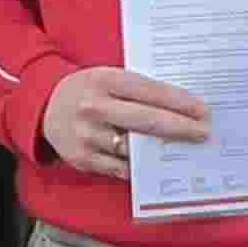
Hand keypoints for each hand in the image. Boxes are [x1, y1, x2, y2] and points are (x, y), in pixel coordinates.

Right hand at [40, 66, 211, 180]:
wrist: (43, 106)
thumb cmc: (88, 90)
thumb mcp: (108, 78)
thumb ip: (137, 91)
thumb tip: (181, 109)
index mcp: (104, 80)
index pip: (150, 91)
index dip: (179, 102)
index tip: (203, 111)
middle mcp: (94, 107)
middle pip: (146, 120)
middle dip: (180, 128)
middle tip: (204, 133)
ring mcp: (87, 136)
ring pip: (135, 148)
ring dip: (163, 151)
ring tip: (185, 150)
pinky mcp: (82, 159)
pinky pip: (121, 168)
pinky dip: (141, 168)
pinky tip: (157, 165)